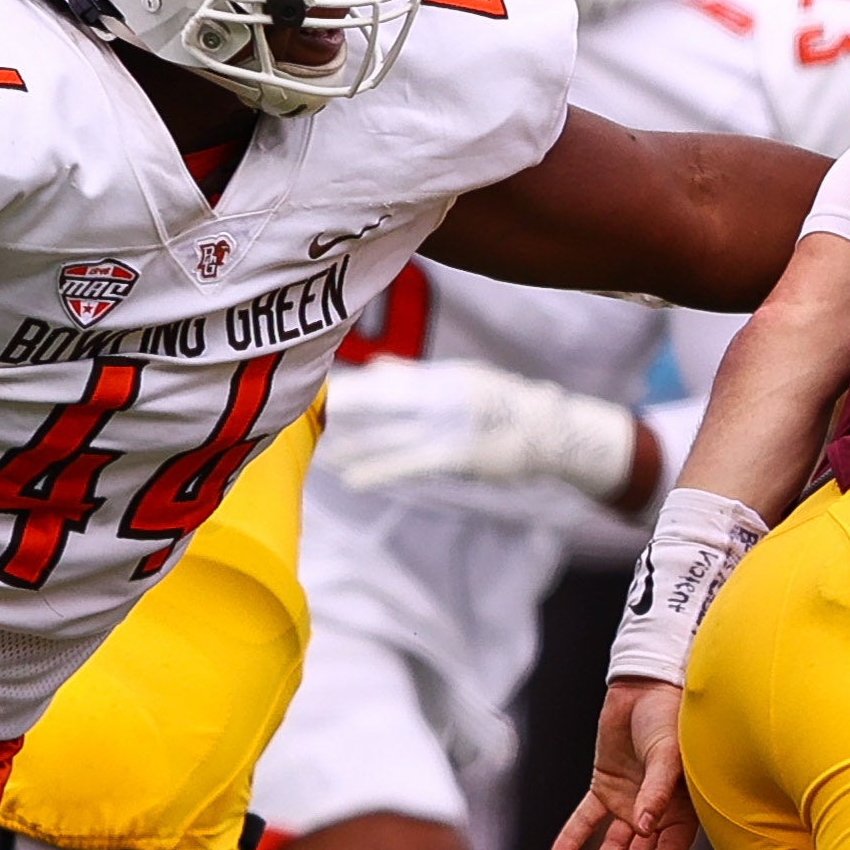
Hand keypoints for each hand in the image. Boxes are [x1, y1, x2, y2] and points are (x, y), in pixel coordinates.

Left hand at [317, 357, 642, 502]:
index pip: (385, 381)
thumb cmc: (499, 404)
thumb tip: (377, 369)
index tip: (313, 386)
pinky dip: (380, 471)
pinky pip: (411, 465)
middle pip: (381, 404)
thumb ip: (414, 379)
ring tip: (317, 452)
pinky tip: (353, 479)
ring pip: (390, 436)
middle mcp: (440, 398)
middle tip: (301, 410)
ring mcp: (450, 427)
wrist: (548, 430)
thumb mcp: (458, 381)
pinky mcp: (458, 456)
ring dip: (352, 445)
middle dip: (343, 407)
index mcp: (438, 378)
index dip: (350, 386)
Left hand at [548, 677, 694, 849]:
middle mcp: (657, 810)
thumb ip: (657, 790)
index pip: (670, 846)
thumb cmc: (671, 718)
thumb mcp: (668, 754)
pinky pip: (586, 819)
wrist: (643, 686)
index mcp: (683, 806)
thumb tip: (646, 828)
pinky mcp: (604, 787)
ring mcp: (630, 801)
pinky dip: (571, 838)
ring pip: (614, 844)